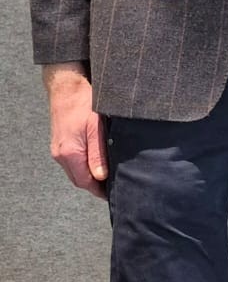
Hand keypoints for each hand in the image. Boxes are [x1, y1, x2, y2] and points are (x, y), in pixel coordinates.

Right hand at [43, 62, 107, 197]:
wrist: (67, 87)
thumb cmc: (85, 103)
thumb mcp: (97, 127)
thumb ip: (98, 153)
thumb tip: (101, 176)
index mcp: (70, 153)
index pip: (84, 182)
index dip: (99, 190)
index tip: (113, 194)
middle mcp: (60, 154)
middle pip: (79, 179)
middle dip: (95, 185)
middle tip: (114, 187)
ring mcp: (58, 148)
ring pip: (75, 170)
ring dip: (89, 175)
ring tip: (109, 176)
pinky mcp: (60, 142)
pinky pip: (72, 160)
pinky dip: (84, 165)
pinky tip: (97, 162)